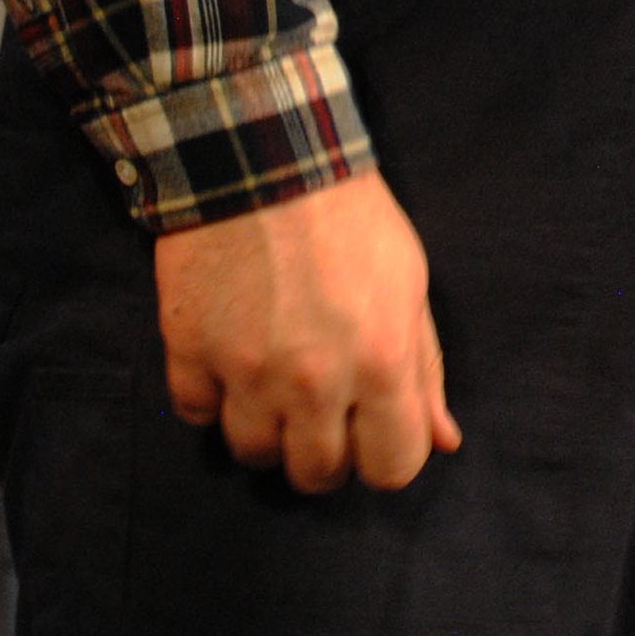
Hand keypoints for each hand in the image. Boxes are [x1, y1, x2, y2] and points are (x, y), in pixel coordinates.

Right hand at [155, 169, 462, 493]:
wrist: (268, 159)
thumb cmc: (353, 221)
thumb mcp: (409, 285)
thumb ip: (425, 369)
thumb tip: (444, 440)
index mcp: (381, 364)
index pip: (392, 470)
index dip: (384, 456)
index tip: (372, 430)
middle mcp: (314, 382)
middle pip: (315, 476)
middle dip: (322, 451)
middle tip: (319, 408)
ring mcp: (245, 372)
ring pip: (252, 453)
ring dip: (265, 427)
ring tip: (272, 381)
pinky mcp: (189, 353)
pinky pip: (195, 415)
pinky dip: (210, 397)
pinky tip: (228, 359)